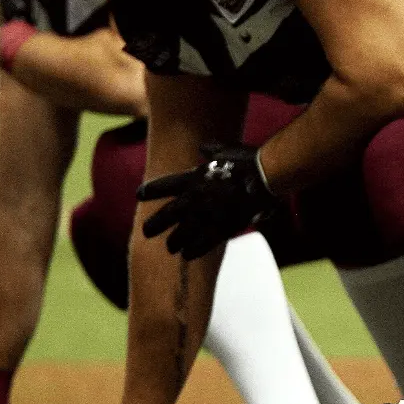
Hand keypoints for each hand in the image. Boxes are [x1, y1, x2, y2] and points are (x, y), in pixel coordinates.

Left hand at [137, 143, 278, 259]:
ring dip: (174, 241)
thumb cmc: (247, 160)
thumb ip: (211, 150)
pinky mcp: (223, 228)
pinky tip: (187, 255)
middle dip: (155, 224)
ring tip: (170, 247)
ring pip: (182, 233)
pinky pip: (203, 243)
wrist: (265, 176)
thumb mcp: (225, 149)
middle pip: (167, 215)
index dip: (150, 191)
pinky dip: (193, 250)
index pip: (163, 186)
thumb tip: (203, 148)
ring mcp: (207, 215)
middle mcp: (194, 198)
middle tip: (146, 232)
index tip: (139, 195)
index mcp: (193, 178)